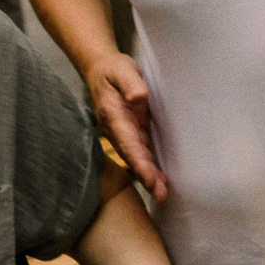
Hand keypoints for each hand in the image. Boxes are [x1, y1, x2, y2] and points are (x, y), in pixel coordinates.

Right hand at [86, 54, 165, 201]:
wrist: (103, 69)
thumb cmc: (114, 69)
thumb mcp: (122, 70)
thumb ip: (130, 83)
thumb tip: (139, 97)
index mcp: (113, 115)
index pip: (127, 142)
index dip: (138, 161)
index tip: (148, 177)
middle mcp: (117, 128)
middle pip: (132, 156)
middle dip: (145, 176)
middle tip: (159, 195)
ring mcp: (125, 132)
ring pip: (137, 158)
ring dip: (149, 177)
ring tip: (162, 195)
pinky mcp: (133, 131)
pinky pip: (142, 152)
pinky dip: (150, 167)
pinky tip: (161, 181)